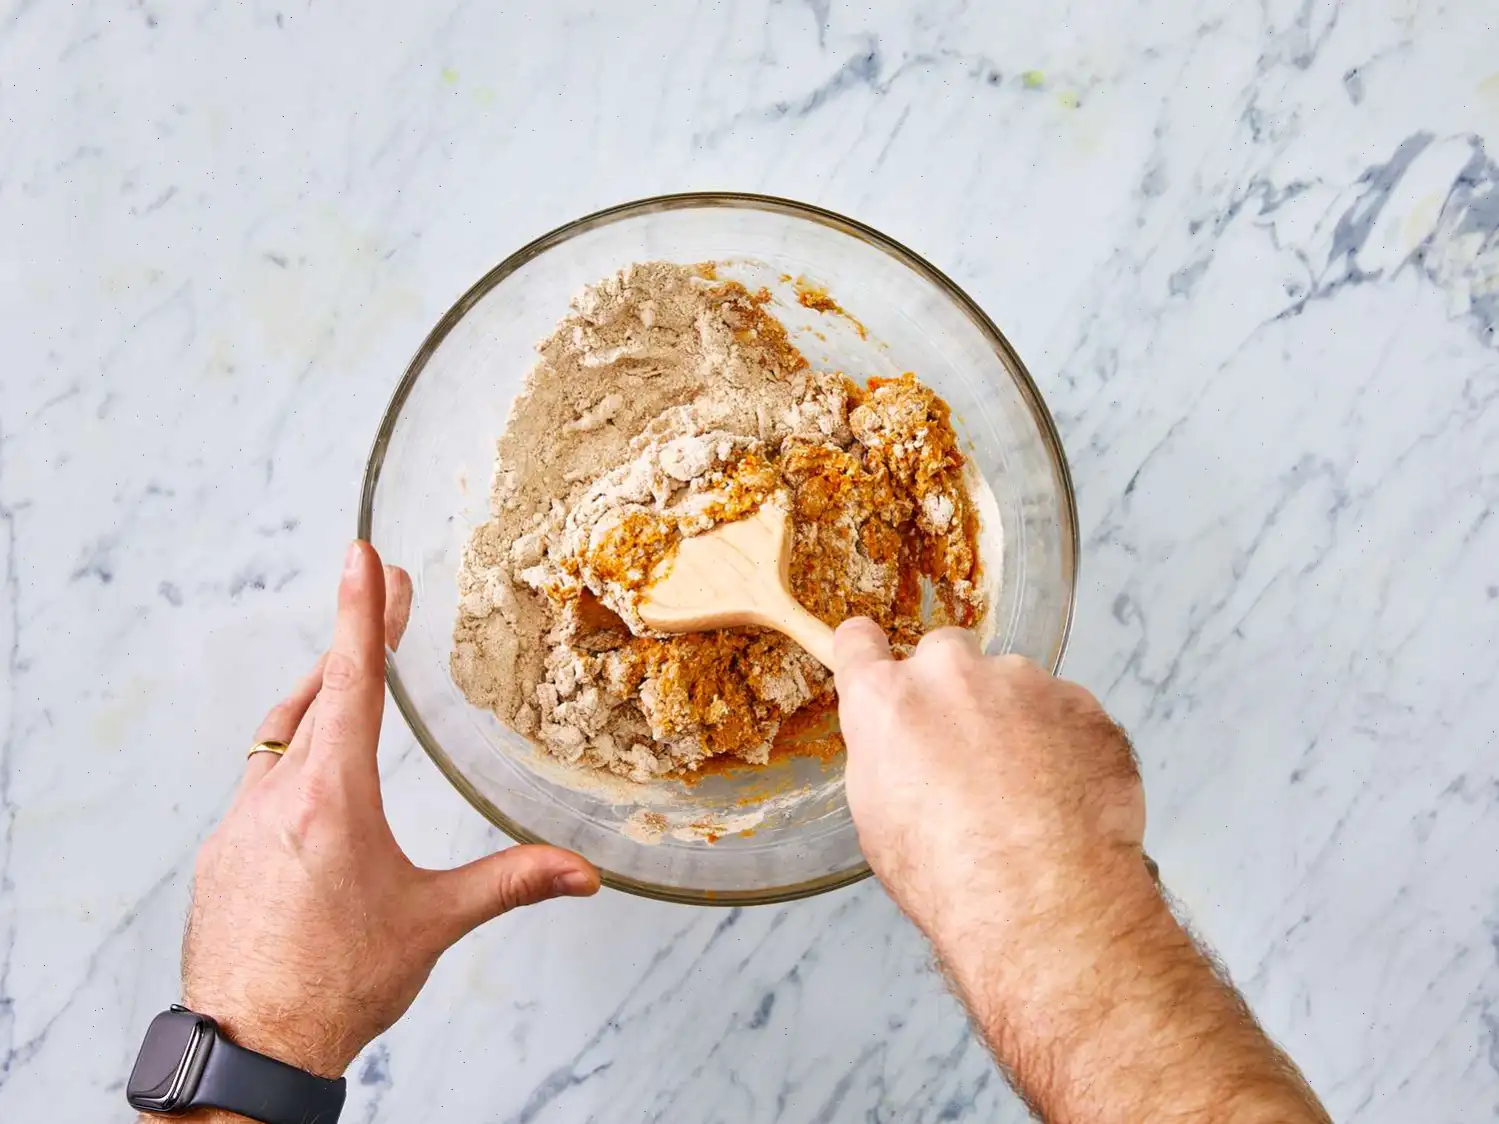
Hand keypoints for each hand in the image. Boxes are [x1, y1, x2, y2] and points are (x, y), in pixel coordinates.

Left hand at [182, 541, 599, 1080]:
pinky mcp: (220, 856)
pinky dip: (291, 757)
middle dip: (353, 642)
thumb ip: (510, 882)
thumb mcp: (432, 924)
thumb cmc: (335, 987)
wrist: (247, 1050)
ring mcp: (236, 826)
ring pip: (279, 738)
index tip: (363, 557)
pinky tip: (313, 778)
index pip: (350, 682)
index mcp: (331, 798)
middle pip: (315, 696)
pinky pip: (257, 783)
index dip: (361, 613)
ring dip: (318, 698)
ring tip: (351, 677)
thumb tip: (584, 874)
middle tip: (385, 600)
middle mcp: (275, 798)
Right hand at [834, 620, 1329, 1122]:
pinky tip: (1064, 799)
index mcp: (887, 700)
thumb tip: (901, 747)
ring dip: (1015, 719)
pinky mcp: (1082, 704)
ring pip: (1013, 684)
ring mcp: (1024, 682)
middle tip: (968, 755)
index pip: (859, 642)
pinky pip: (1067, 711)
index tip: (877, 662)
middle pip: (944, 655)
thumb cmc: (949, 875)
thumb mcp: (877, 819)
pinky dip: (1065, 742)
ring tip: (1027, 793)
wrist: (1043, 900)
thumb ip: (886, 755)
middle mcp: (951, 674)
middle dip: (953, 692)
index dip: (868, 655)